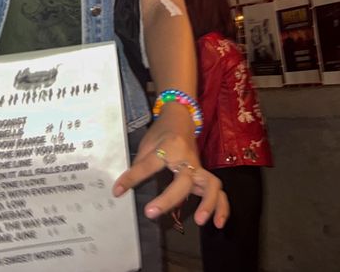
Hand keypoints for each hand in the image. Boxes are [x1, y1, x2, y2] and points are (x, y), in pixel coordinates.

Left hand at [112, 107, 228, 228]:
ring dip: (207, 203)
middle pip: (182, 181)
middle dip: (168, 199)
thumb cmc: (162, 131)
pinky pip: (219, 191)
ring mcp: (199, 167)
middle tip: (151, 212)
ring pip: (210, 185)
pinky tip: (218, 223)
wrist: (181, 117)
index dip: (131, 178)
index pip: (148, 165)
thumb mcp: (148, 143)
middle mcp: (187, 158)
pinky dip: (222, 207)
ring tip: (200, 221)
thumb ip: (140, 164)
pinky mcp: (204, 175)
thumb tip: (124, 187)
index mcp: (169, 146)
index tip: (118, 190)